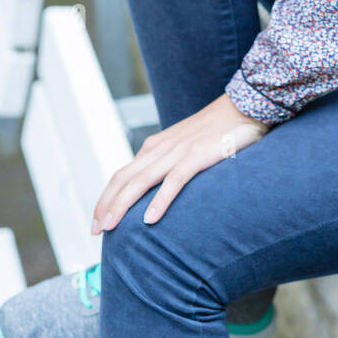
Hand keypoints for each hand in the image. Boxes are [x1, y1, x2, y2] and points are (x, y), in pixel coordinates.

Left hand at [90, 94, 268, 231]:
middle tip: (94, 231)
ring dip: (122, 205)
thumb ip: (169, 163)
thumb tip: (156, 190)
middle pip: (124, 179)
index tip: (97, 221)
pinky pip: (174, 181)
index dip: (106, 198)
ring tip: (110, 228)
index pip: (122, 175)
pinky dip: (159, 201)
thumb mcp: (185, 146)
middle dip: (105, 205)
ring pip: (141, 181)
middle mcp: (160, 148)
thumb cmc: (217, 130)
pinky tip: (149, 220)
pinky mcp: (197, 156)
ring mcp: (178, 151)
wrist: (243, 106)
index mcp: (155, 146)